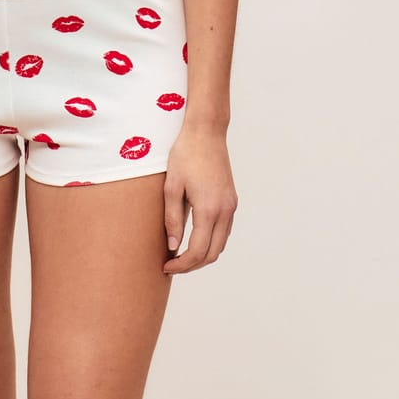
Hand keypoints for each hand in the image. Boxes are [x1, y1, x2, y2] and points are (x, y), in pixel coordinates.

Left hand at [162, 127, 237, 274]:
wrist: (206, 132)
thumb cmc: (185, 155)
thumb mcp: (171, 187)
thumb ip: (172, 219)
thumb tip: (173, 247)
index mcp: (209, 209)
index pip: (197, 251)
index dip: (182, 264)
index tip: (166, 266)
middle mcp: (225, 211)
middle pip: (212, 253)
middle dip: (192, 265)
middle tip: (172, 265)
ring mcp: (231, 206)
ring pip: (221, 244)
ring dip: (203, 254)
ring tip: (181, 254)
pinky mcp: (232, 200)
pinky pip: (224, 230)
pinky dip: (211, 241)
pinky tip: (195, 238)